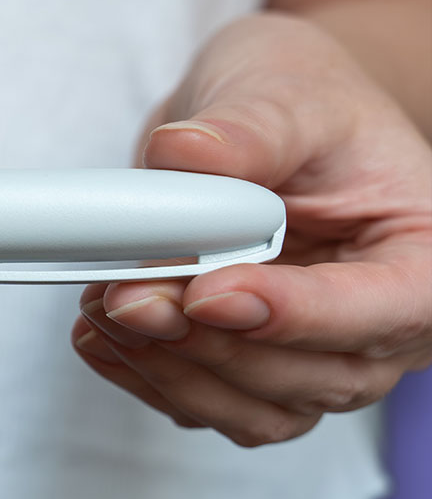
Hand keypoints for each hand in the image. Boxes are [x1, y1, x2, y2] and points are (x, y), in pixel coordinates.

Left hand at [71, 14, 431, 446]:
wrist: (269, 123)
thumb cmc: (305, 103)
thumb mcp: (285, 89)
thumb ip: (246, 130)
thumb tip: (179, 154)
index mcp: (423, 256)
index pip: (383, 311)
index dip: (294, 315)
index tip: (209, 292)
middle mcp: (379, 325)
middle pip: (312, 377)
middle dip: (210, 344)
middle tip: (128, 296)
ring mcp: (314, 359)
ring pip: (253, 409)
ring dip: (170, 369)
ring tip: (103, 308)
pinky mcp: (249, 373)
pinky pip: (205, 406)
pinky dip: (147, 378)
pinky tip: (100, 336)